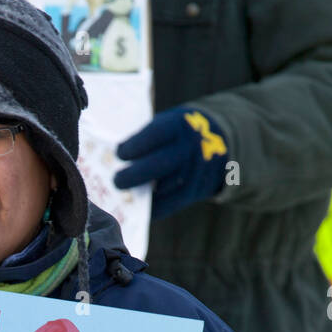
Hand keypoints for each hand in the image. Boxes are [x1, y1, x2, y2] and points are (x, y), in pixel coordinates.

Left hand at [113, 106, 228, 219]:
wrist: (219, 139)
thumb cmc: (177, 133)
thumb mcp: (167, 123)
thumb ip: (145, 139)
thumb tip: (112, 160)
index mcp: (178, 125)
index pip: (153, 136)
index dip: (133, 147)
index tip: (118, 154)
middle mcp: (189, 147)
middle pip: (159, 164)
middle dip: (134, 175)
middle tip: (117, 181)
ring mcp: (195, 170)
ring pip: (165, 186)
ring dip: (142, 193)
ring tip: (126, 193)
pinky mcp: (196, 189)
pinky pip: (172, 203)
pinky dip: (154, 208)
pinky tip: (140, 207)